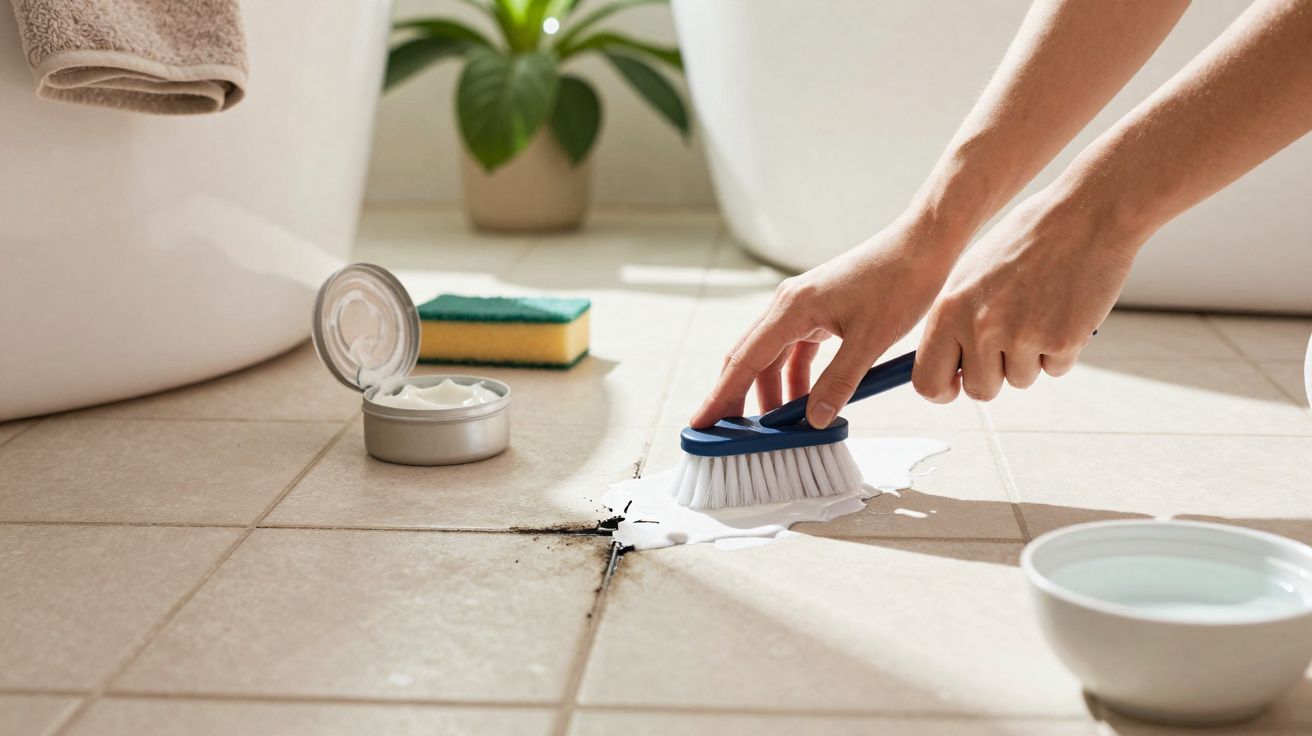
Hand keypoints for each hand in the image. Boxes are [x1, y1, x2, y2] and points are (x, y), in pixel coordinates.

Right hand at [690, 213, 960, 428]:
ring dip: (771, 392)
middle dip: (735, 398)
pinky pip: (793, 351)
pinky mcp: (818, 311)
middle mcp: (787, 305)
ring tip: (774, 428)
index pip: (743, 361)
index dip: (720, 396)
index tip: (700, 423)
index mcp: (791, 308)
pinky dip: (794, 378)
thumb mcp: (871, 340)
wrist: (923, 244)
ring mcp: (801, 307)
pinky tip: (804, 402)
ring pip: (771, 357)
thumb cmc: (900, 282)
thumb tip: (813, 421)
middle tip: (726, 434)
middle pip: (748, 359)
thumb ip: (839, 383)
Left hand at [913, 190, 1142, 402]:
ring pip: (1020, 380)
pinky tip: (1066, 311)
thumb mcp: (972, 274)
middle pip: (980, 390)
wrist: (1084, 215)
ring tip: (1041, 311)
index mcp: (948, 310)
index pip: (927, 381)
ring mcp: (1022, 337)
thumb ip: (955, 321)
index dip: (943, 390)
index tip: (956, 385)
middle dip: (995, 374)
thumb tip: (946, 366)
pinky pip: (1056, 369)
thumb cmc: (1026, 242)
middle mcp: (980, 328)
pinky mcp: (1062, 341)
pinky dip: (1062, 350)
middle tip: (1011, 342)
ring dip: (1032, 358)